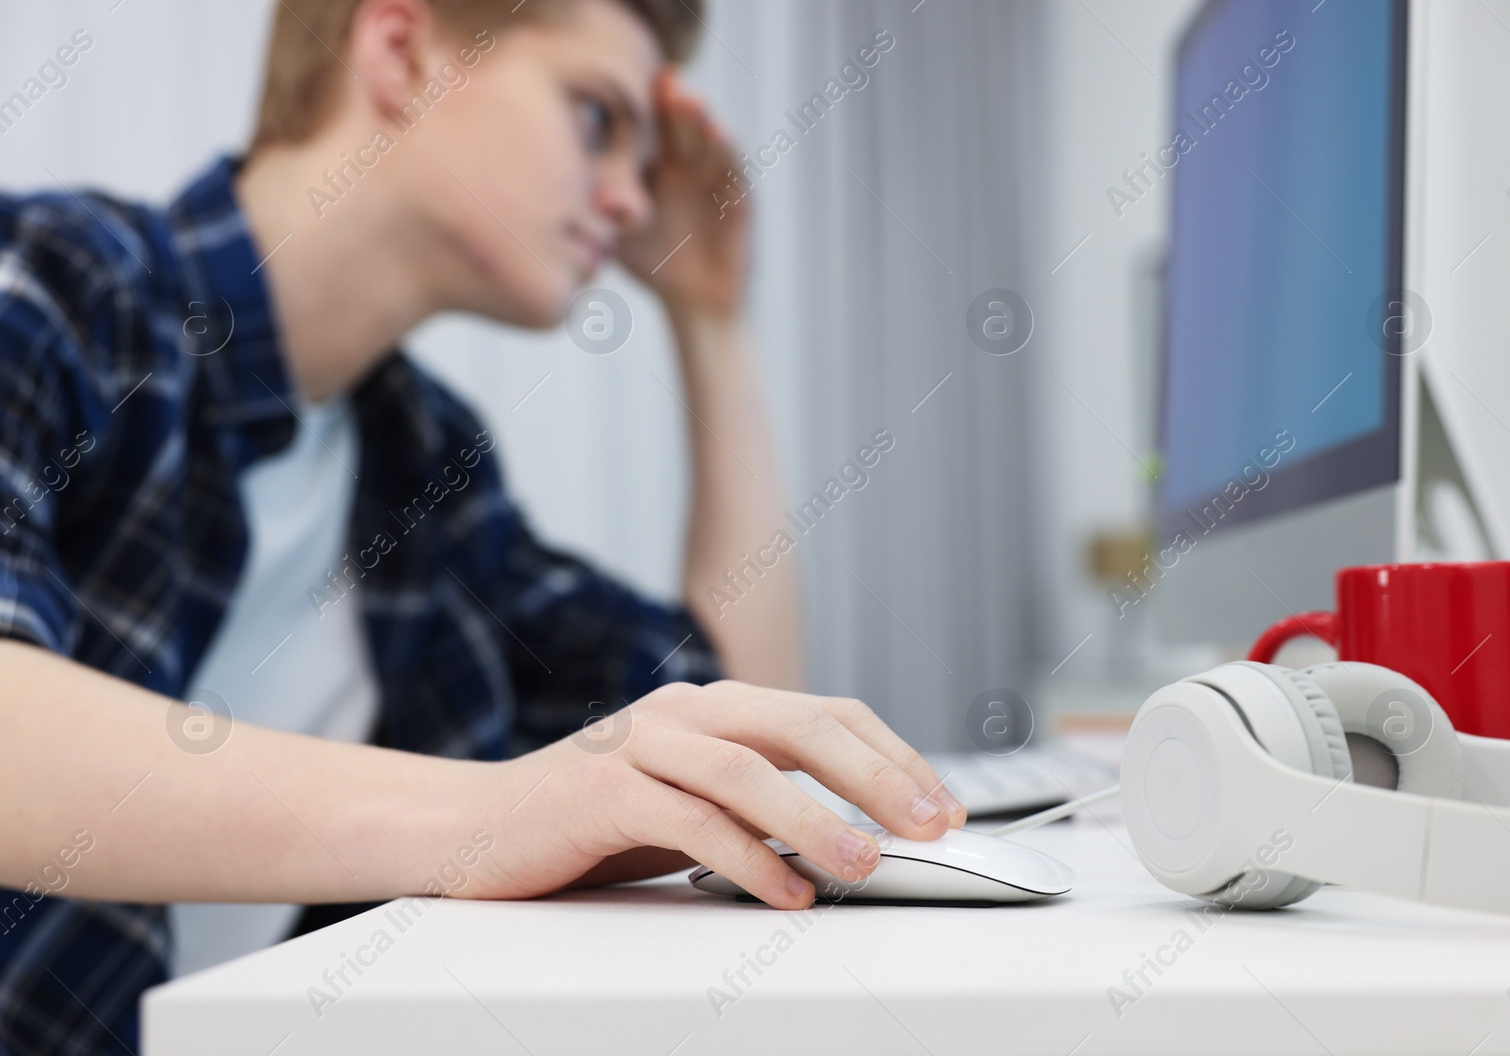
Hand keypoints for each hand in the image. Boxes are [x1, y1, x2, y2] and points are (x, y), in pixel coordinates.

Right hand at [470, 680, 966, 908]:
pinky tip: (785, 893)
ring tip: (867, 865)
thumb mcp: (694, 800)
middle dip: (878, 776)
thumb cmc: (594, 820)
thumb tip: (862, 831)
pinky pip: (690, 821)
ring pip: (750, 772)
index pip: (827, 713)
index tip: (943, 806)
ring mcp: (640, 745)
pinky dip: (746, 858)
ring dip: (818, 820)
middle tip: (931, 825)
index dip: (893, 756)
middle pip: (803, 726)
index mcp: (718, 707)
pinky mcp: (601, 790)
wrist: (475, 826)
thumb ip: (762, 800)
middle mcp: (686, 711)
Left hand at [616, 69, 748, 320]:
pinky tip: (721, 134)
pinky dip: (729, 151)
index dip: (640, 104)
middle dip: (672, 102)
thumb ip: (595, 205)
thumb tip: (550, 184)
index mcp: (656, 162)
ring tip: (690, 100)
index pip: (648, 125)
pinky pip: (735, 171)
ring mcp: (715, 178)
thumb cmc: (651, 260)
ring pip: (708, 140)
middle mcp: (687, 162)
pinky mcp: (740, 199)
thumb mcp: (616, 229)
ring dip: (700, 120)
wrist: (694, 303)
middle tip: (662, 79)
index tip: (622, 79)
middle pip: (679, 124)